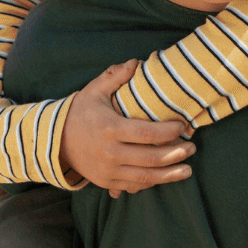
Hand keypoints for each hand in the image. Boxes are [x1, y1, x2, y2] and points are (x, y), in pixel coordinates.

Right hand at [60, 60, 194, 195]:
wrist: (55, 142)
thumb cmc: (79, 113)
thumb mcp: (94, 91)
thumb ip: (114, 76)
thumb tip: (136, 62)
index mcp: (109, 128)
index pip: (146, 132)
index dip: (168, 131)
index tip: (182, 126)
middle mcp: (109, 153)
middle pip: (151, 158)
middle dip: (176, 154)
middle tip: (192, 148)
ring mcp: (108, 170)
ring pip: (146, 177)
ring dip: (170, 175)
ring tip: (187, 169)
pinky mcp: (107, 182)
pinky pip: (134, 185)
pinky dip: (152, 183)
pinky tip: (165, 176)